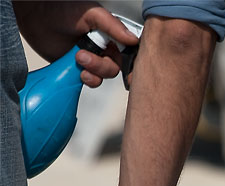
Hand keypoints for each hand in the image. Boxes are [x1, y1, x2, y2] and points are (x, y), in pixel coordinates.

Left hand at [13, 1, 138, 86]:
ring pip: (102, 77)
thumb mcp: (92, 14)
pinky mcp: (78, 69)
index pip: (127, 53)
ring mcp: (91, 60)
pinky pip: (88, 81)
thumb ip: (113, 26)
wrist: (36, 15)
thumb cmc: (62, 9)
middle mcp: (103, 49)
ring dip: (92, 74)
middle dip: (100, 66)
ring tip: (77, 61)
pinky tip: (77, 72)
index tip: (113, 59)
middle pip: (114, 68)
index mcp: (111, 36)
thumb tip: (133, 39)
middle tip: (82, 56)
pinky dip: (85, 80)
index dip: (125, 61)